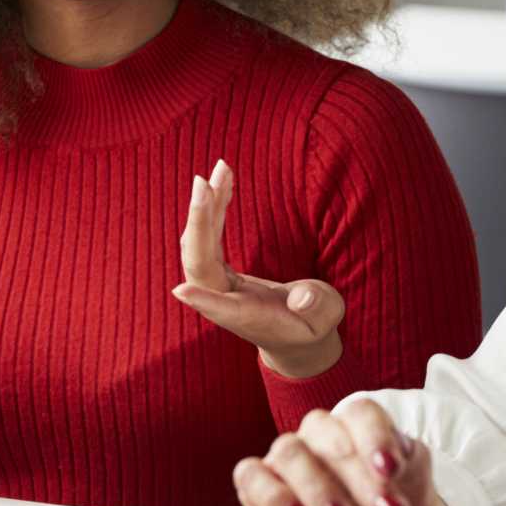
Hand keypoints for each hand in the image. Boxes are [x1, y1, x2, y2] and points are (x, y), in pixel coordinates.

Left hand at [171, 160, 346, 378]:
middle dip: (199, 223)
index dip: (203, 300)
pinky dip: (214, 209)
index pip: (221, 307)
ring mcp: (216, 285)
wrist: (294, 335)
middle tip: (203, 182)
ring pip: (199, 245)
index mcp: (248, 316)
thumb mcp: (325, 316)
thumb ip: (316, 306)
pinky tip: (221, 183)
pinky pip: (208, 237)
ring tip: (220, 170)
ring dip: (206, 207)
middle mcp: (223, 301)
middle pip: (200, 263)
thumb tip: (302, 297)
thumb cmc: (312, 324)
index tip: (180, 290)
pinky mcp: (217, 271)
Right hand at [234, 402, 460, 505]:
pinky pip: (251, 476)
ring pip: (288, 451)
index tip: (392, 471)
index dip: (376, 437)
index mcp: (355, 425)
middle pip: (324, 431)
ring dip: (317, 488)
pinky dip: (274, 496)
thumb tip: (404, 453)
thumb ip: (413, 468)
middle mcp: (317, 434)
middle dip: (353, 473)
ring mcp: (283, 457)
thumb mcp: (411, 493)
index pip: (361, 413)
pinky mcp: (255, 483)